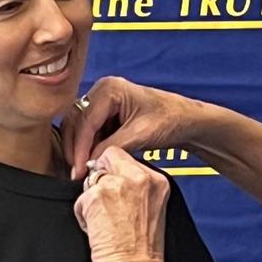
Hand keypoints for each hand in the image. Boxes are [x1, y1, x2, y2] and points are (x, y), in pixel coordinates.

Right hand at [62, 76, 192, 176]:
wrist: (186, 121)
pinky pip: (90, 131)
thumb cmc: (170, 119)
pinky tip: (91, 162)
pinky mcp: (107, 114)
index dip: (79, 147)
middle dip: (74, 148)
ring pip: (80, 127)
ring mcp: (103, 102)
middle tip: (76, 172)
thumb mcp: (140, 135)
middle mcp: (102, 91)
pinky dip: (89, 147)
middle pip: (76, 121)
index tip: (78, 169)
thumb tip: (89, 163)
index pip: (86, 120)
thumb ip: (112, 148)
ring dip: (80, 148)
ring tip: (83, 170)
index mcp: (110, 88)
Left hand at [73, 148, 170, 261]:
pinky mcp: (97, 196)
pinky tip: (98, 232)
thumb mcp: (153, 211)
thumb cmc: (144, 252)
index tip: (114, 192)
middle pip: (108, 156)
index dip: (115, 173)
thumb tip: (113, 177)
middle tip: (105, 206)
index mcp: (158, 181)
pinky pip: (80, 200)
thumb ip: (138, 189)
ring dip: (92, 201)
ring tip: (105, 224)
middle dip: (101, 178)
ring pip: (91, 180)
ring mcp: (118, 185)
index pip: (126, 158)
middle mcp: (140, 177)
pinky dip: (83, 217)